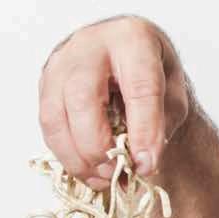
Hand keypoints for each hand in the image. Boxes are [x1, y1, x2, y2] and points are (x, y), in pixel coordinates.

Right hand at [38, 15, 192, 193]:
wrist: (124, 54)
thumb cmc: (151, 73)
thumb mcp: (172, 93)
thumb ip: (162, 125)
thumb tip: (141, 163)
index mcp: (132, 39)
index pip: (138, 87)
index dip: (143, 130)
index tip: (146, 164)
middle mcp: (90, 45)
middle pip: (82, 99)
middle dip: (98, 146)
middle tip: (117, 173)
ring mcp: (61, 62)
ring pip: (56, 116)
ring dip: (78, 157)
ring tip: (103, 178)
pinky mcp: (45, 83)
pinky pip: (48, 127)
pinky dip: (67, 156)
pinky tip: (89, 171)